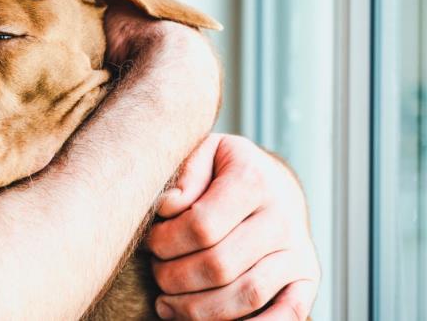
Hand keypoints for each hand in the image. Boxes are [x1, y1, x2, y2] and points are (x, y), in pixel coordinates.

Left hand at [147, 134, 319, 319]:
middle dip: (173, 277)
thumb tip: (168, 207)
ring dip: (197, 309)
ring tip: (167, 302)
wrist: (273, 180)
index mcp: (253, 180)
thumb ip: (184, 175)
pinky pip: (287, 316)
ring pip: (245, 296)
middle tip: (156, 272)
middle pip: (219, 265)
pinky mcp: (306, 278)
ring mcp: (297, 251)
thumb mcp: (203, 152)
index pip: (201, 225)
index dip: (165, 242)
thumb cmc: (225, 169)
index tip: (150, 242)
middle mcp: (282, 217)